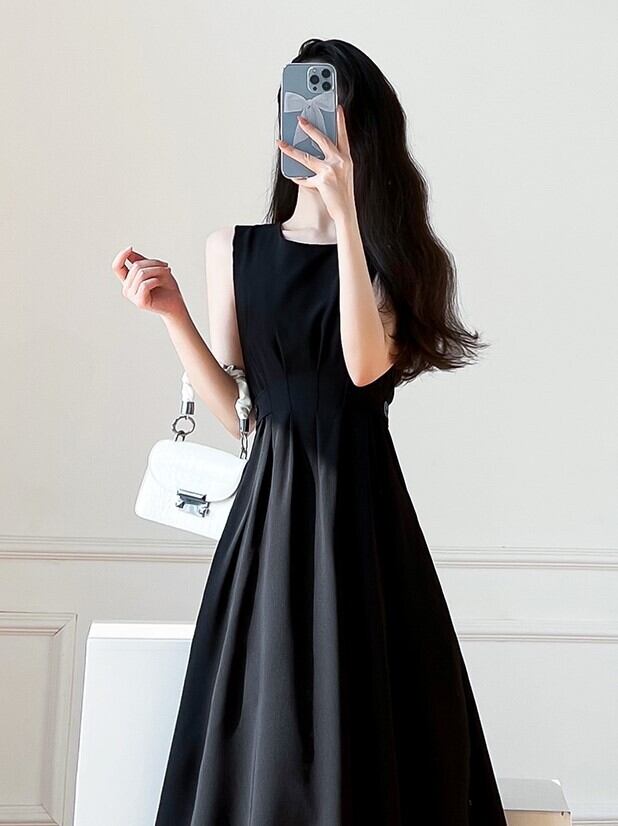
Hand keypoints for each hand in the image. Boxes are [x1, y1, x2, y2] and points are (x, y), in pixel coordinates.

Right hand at [111, 246, 186, 318]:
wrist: (176, 304)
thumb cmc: (167, 286)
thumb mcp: (154, 269)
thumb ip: (141, 262)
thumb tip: (129, 251)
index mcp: (129, 281)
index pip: (117, 267)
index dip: (121, 256)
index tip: (130, 248)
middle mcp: (127, 289)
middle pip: (136, 267)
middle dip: (153, 263)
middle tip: (166, 267)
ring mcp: (132, 296)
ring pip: (141, 274)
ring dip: (157, 270)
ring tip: (167, 272)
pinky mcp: (140, 302)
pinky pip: (145, 284)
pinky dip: (156, 280)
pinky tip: (161, 283)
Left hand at [276, 104, 353, 221]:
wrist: (346, 211)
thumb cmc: (342, 194)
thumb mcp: (342, 174)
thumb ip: (331, 162)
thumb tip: (312, 154)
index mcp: (347, 158)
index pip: (343, 135)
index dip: (340, 121)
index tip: (337, 108)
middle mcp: (340, 161)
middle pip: (322, 140)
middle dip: (310, 128)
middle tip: (300, 119)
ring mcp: (332, 170)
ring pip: (307, 157)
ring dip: (291, 150)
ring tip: (281, 143)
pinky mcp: (323, 180)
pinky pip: (305, 177)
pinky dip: (298, 178)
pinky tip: (292, 175)